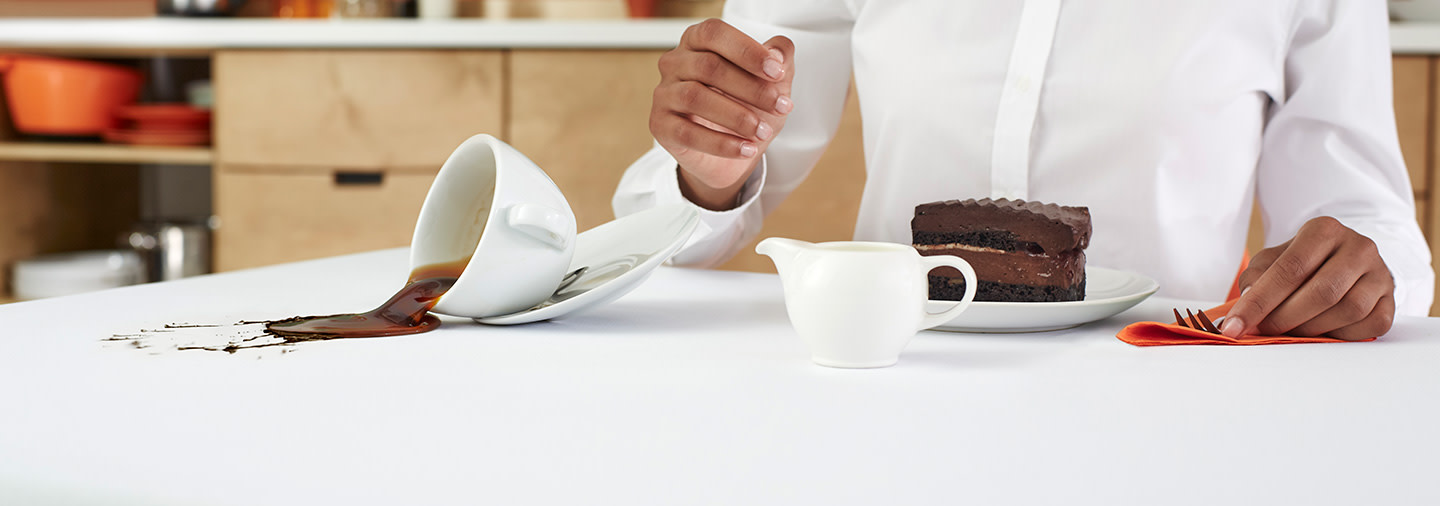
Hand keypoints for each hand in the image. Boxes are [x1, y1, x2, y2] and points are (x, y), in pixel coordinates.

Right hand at [651, 19, 794, 209]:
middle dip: (751, 88)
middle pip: (708, 67)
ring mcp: (664, 94)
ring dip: (736, 117)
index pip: (715, 33)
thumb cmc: (748, 106)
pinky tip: (747, 149)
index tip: (777, 72)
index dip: (747, 51)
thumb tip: (778, 53)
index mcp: (697, 41)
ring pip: (695, 98)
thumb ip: (779, 59)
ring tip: (764, 132)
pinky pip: (687, 133)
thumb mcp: (772, 83)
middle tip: (781, 106)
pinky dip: (722, 144)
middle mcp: (675, 62)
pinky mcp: (660, 125)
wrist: (731, 154)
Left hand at [1223, 216, 1395, 339]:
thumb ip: (1254, 279)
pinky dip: (1340, 335)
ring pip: (1347, 310)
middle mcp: (1359, 247)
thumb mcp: (1273, 260)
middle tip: (1264, 330)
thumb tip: (1241, 311)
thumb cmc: (1304, 263)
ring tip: (1291, 328)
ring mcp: (1380, 274)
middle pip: (1321, 292)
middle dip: (1285, 318)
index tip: (1234, 327)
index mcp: (1324, 230)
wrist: (1346, 262)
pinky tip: (1323, 330)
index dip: (1259, 302)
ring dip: (1312, 328)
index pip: (1289, 270)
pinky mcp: (1391, 301)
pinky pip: (1368, 326)